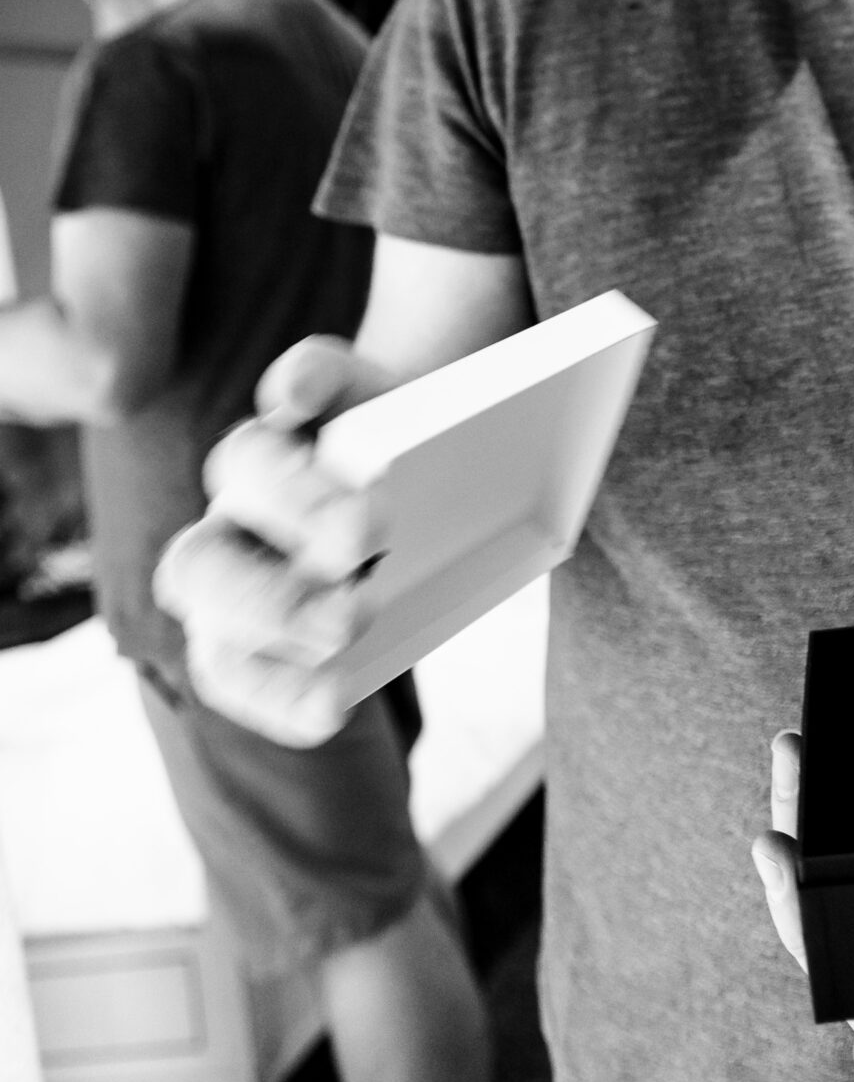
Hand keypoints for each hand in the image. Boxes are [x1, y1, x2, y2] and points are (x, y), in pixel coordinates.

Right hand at [152, 336, 392, 746]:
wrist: (425, 462)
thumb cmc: (388, 426)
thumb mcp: (370, 389)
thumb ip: (328, 375)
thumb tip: (291, 393)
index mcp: (252, 460)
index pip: (247, 464)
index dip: (297, 496)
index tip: (368, 524)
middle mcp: (228, 533)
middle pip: (200, 568)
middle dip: (275, 595)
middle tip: (357, 606)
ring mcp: (237, 602)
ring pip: (211, 643)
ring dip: (272, 657)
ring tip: (346, 648)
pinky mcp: (262, 653)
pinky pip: (244, 688)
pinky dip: (282, 702)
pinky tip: (333, 706)